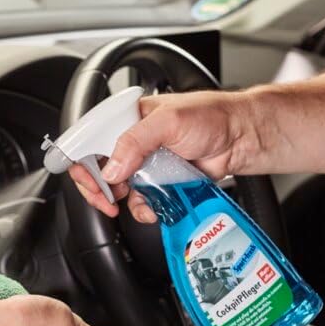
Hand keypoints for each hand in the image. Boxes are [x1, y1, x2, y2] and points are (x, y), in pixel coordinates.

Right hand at [69, 90, 260, 221]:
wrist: (242, 137)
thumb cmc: (211, 117)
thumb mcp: (168, 121)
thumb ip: (135, 142)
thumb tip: (111, 169)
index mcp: (126, 119)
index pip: (89, 140)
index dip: (82, 161)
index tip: (89, 179)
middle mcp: (131, 142)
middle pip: (97, 169)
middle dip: (98, 188)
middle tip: (107, 198)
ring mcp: (143, 164)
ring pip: (116, 189)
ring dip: (120, 201)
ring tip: (134, 201)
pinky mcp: (158, 183)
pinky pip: (140, 201)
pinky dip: (142, 208)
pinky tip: (152, 207)